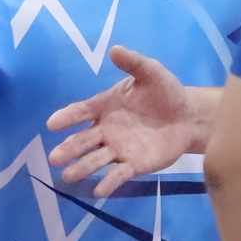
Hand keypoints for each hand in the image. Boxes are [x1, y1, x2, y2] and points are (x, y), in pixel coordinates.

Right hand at [44, 47, 210, 197]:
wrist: (189, 116)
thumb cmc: (165, 92)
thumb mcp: (151, 72)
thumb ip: (133, 62)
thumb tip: (115, 49)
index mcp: (105, 106)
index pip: (81, 112)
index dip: (67, 117)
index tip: (52, 124)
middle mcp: (106, 130)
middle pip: (83, 141)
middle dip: (69, 149)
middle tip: (54, 158)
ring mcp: (118, 149)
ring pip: (96, 160)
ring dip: (82, 168)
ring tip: (68, 176)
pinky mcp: (133, 165)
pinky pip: (118, 175)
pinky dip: (108, 183)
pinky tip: (98, 191)